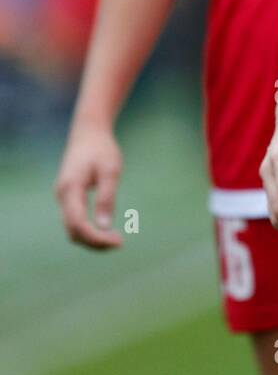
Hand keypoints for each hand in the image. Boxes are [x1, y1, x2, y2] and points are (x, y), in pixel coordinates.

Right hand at [54, 123, 123, 248]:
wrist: (88, 132)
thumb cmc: (102, 149)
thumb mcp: (110, 171)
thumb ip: (106, 198)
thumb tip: (104, 227)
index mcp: (70, 189)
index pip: (78, 224)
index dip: (96, 238)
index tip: (118, 242)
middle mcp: (61, 195)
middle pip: (72, 231)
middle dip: (94, 242)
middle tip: (119, 243)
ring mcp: (62, 196)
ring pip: (71, 228)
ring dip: (91, 238)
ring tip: (115, 239)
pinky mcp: (67, 196)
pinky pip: (74, 220)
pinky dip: (88, 230)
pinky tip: (106, 229)